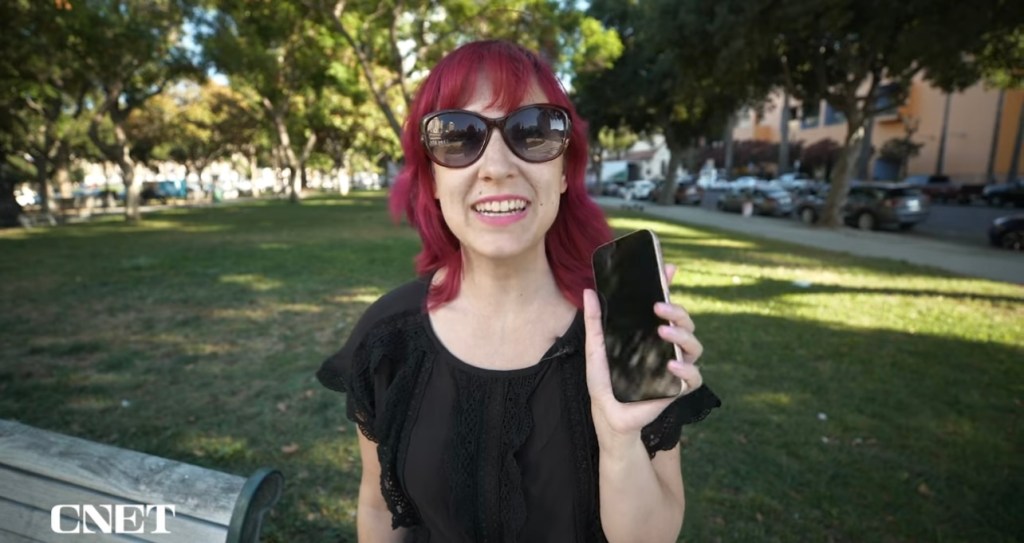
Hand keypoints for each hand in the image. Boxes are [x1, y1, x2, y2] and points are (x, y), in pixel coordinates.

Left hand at [583, 263, 703, 443]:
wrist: (608, 415)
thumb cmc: (604, 382)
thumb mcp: (596, 348)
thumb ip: (595, 321)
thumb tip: (589, 291)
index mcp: (650, 334)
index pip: (666, 307)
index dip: (670, 286)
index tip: (670, 268)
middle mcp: (667, 347)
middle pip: (686, 322)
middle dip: (677, 311)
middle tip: (658, 307)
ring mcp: (675, 367)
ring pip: (695, 346)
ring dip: (683, 336)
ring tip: (663, 332)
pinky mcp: (677, 389)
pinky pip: (694, 377)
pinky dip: (687, 370)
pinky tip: (671, 365)